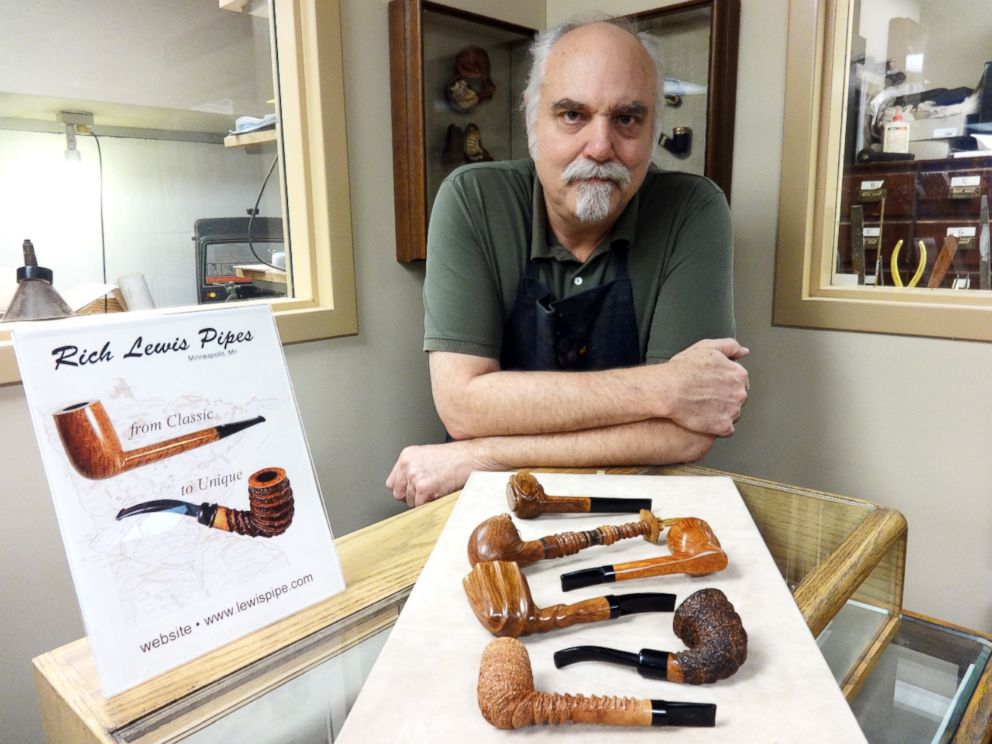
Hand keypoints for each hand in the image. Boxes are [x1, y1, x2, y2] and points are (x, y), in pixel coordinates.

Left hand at [386, 440, 501, 507]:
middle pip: (398, 493)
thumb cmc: (458, 458)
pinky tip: (441, 493)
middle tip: (428, 493)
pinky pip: (420, 505)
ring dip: (423, 501)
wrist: (475, 456)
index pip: (392, 482)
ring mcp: (414, 475)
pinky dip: (431, 504)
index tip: (414, 491)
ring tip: (438, 490)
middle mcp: (407, 464)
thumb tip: (408, 488)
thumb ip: (415, 469)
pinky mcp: (424, 486)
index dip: (404, 489)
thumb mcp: (429, 457)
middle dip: (412, 497)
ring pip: (410, 501)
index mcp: (407, 455)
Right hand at [664, 338, 749, 436]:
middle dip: (726, 398)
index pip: (740, 382)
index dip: (725, 383)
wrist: (667, 390)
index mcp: (738, 374)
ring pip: (733, 414)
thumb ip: (729, 347)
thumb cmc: (683, 369)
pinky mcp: (723, 427)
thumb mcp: (706, 347)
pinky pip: (726, 430)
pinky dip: (717, 427)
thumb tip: (744, 352)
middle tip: (706, 396)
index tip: (712, 385)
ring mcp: (733, 411)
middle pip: (738, 398)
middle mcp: (740, 393)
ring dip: (721, 412)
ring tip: (702, 408)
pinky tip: (704, 420)